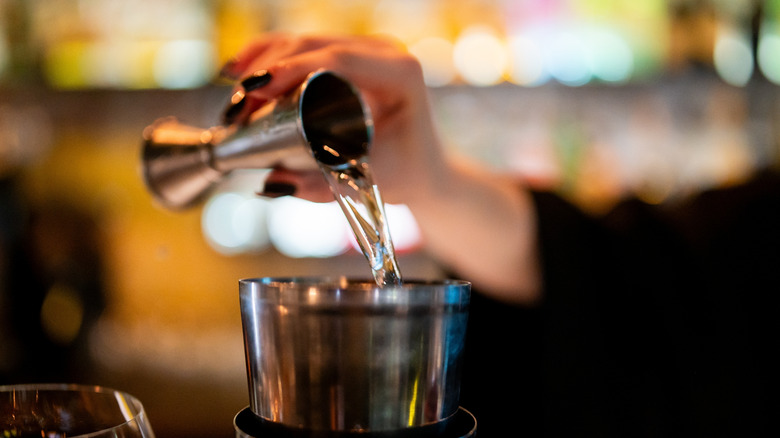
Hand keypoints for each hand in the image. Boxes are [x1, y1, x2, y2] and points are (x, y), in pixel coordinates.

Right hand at [221, 34, 540, 303]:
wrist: (425, 169)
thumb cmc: (406, 175)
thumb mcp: (368, 183)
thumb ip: (322, 186)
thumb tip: (271, 183)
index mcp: (400, 74)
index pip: (339, 58)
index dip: (291, 68)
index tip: (255, 89)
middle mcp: (385, 53)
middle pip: (314, 44)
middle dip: (268, 68)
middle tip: (236, 106)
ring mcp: (368, 51)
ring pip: (304, 41)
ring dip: (263, 62)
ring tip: (234, 98)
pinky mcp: (351, 57)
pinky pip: (306, 48)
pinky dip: (272, 57)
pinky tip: (241, 70)